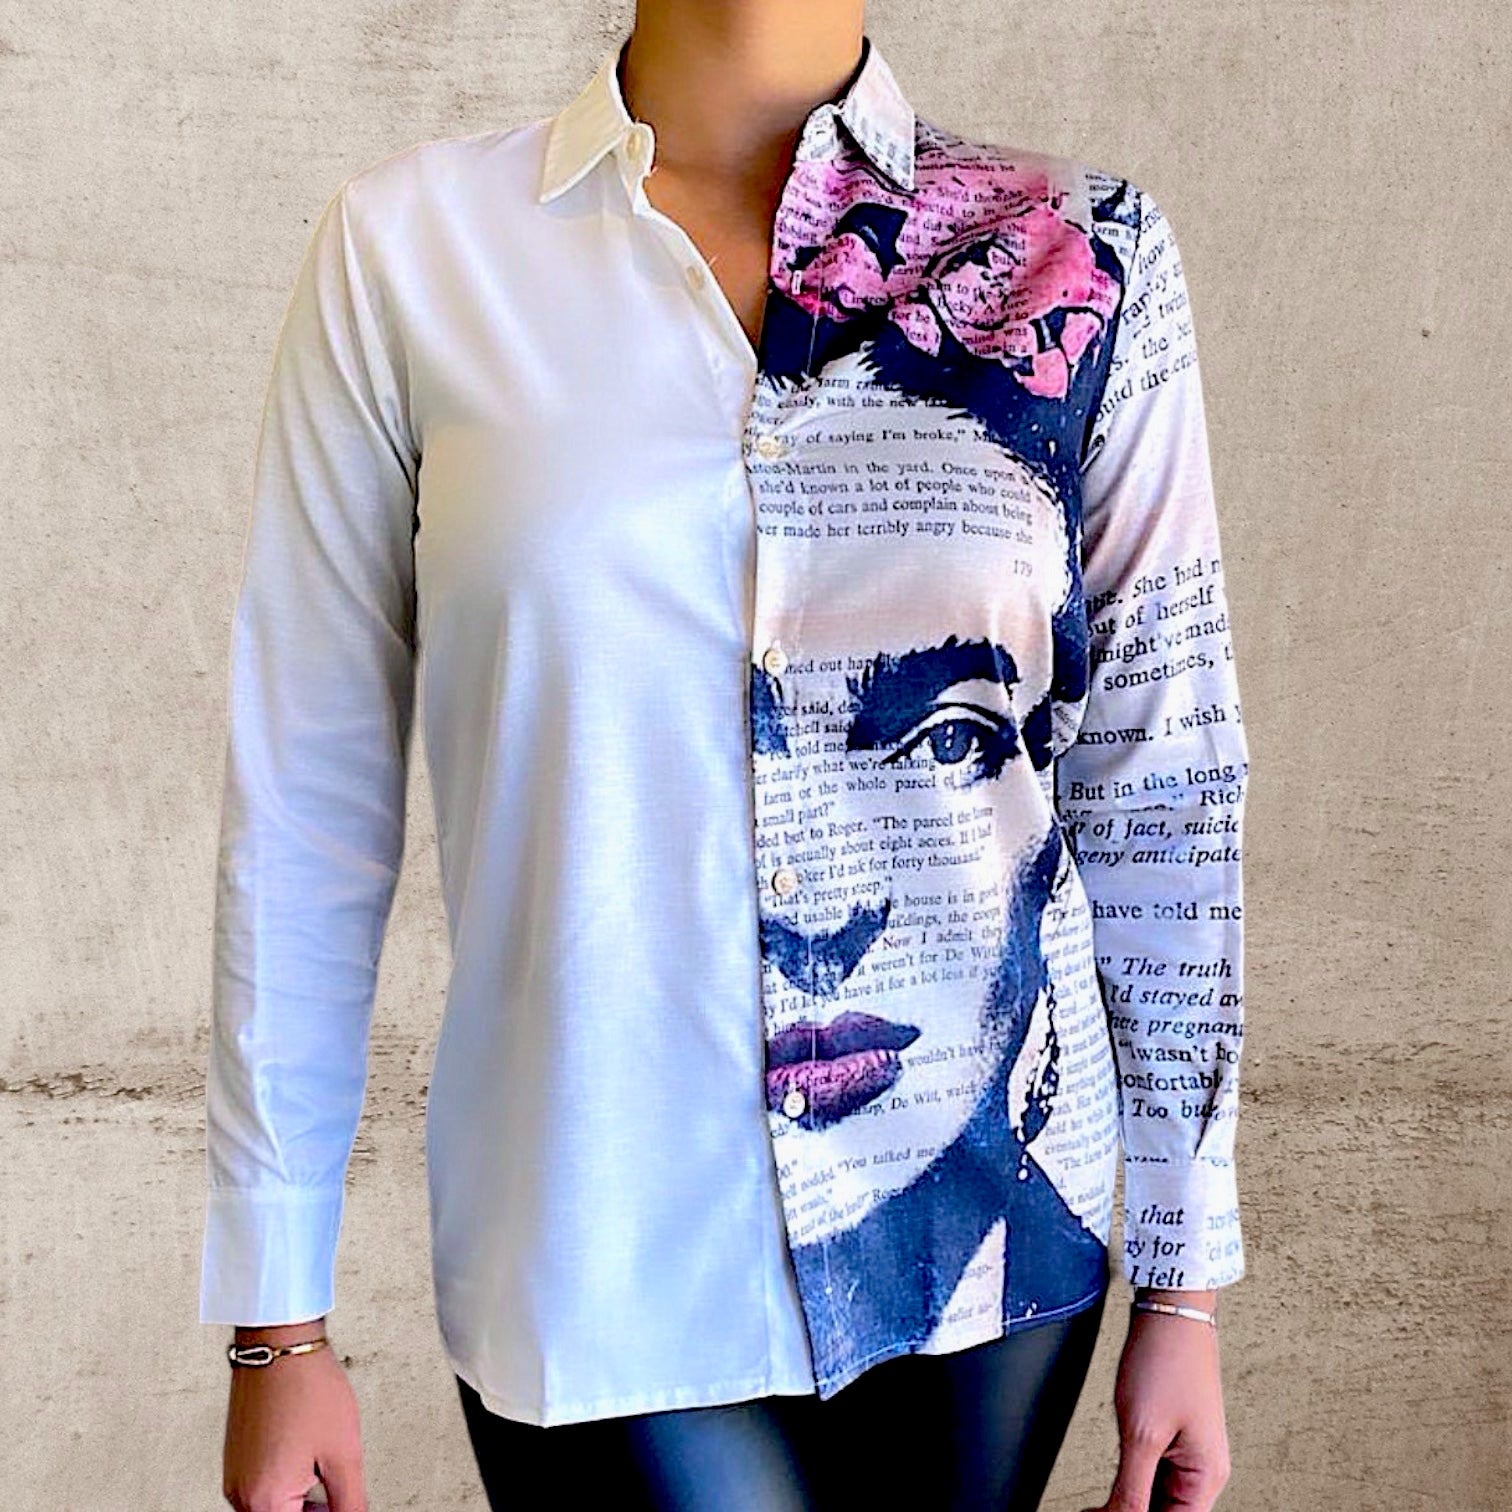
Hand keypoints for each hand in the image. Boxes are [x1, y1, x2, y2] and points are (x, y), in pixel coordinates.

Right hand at [221, 1326, 366, 1510]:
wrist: (280, 1345)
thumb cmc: (308, 1388)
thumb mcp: (344, 1453)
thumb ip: (350, 1503)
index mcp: (265, 1500)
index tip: (340, 1505)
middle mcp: (242, 1494)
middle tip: (338, 1494)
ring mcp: (236, 1476)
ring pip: (273, 1508)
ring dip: (301, 1503)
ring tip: (327, 1471)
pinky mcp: (238, 1460)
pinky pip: (263, 1489)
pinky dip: (288, 1486)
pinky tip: (310, 1461)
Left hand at [1080, 1306, 1230, 1511]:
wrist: (1169, 1310)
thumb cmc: (1166, 1359)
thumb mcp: (1142, 1433)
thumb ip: (1132, 1489)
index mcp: (1206, 1477)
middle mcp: (1201, 1470)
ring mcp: (1186, 1453)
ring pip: (1156, 1499)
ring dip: (1127, 1504)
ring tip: (1096, 1507)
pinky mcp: (1170, 1436)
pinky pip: (1151, 1476)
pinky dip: (1129, 1484)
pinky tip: (1108, 1490)